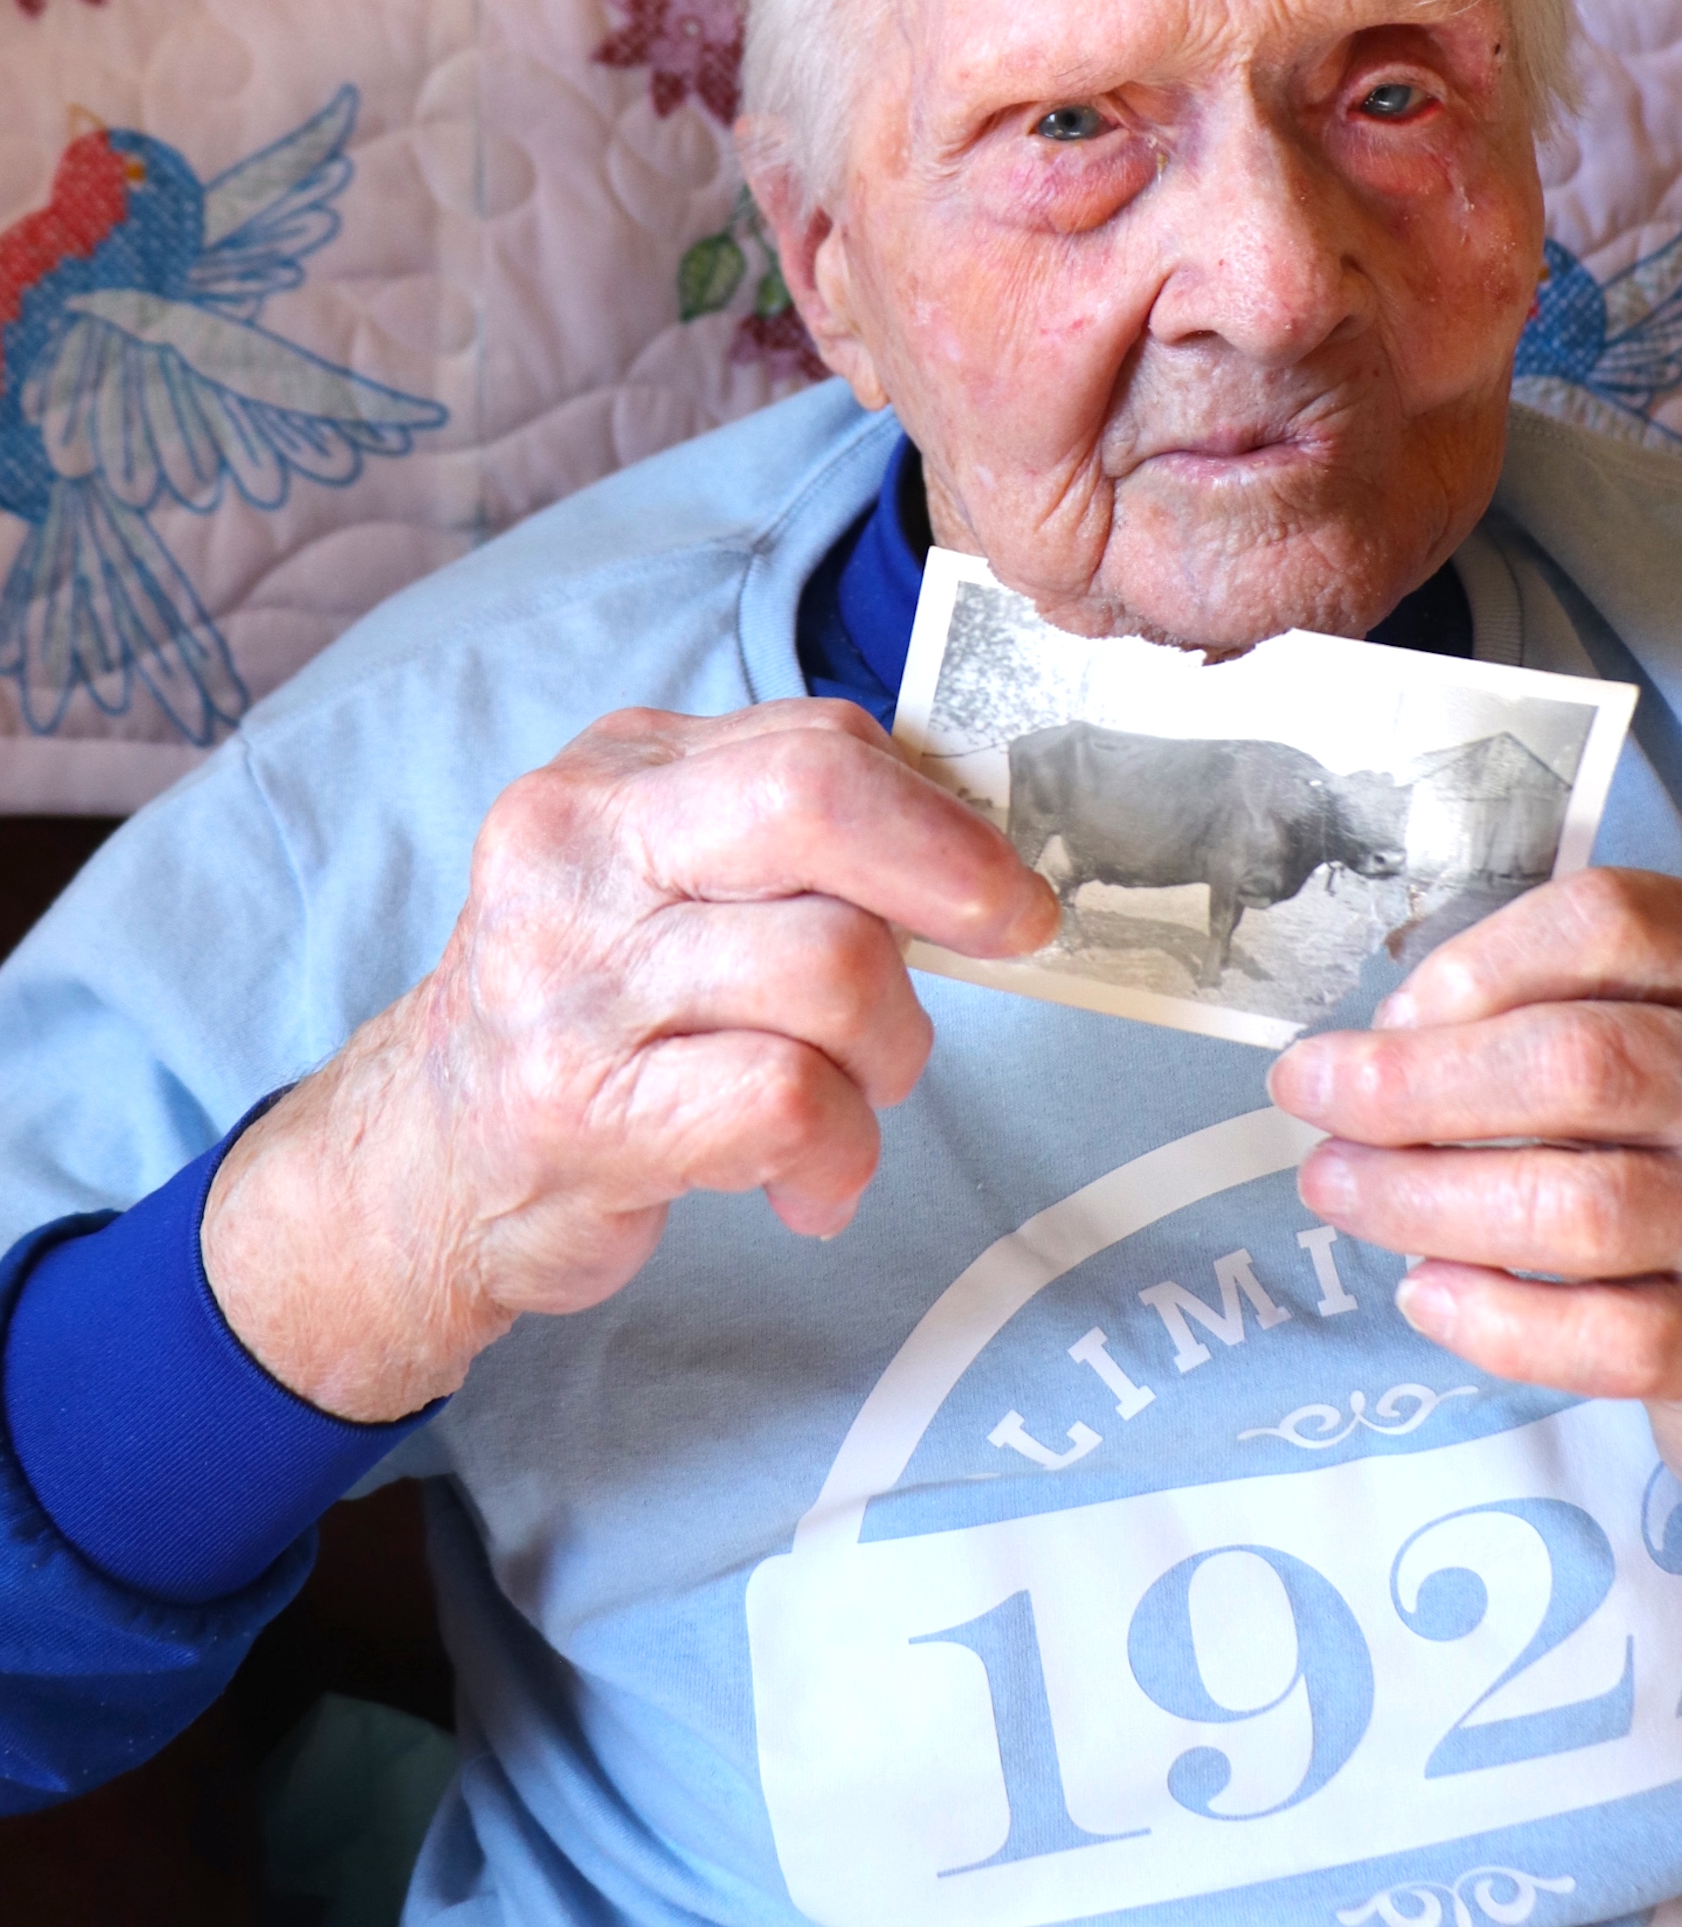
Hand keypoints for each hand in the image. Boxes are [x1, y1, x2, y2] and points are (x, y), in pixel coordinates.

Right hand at [203, 699, 1057, 1422]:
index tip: (997, 882)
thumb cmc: (588, 1017)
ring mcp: (572, 978)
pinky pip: (788, 1100)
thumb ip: (787, 837)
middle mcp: (579, 849)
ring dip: (890, 1054)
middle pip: (818, 801)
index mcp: (614, 773)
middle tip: (1017, 934)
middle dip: (955, 874)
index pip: (818, 742)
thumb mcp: (660, 879)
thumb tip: (977, 841)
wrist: (419, 1164)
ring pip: (830, 966)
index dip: (941, 813)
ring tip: (852, 1102)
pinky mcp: (580, 1106)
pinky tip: (812, 1185)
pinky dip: (840, 1154)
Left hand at [1269, 869, 1681, 1499]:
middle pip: (1577, 1064)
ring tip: (1337, 1186)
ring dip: (1423, 1199)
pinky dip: (1496, 1319)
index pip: (1600, 924)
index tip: (1381, 1016)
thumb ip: (1538, 992)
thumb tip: (1379, 1045)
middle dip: (1411, 1087)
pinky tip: (1426, 1292)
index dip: (1464, 968)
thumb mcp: (1650, 1000)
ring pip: (1579, 1206)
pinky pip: (1611, 1337)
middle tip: (1310, 1101)